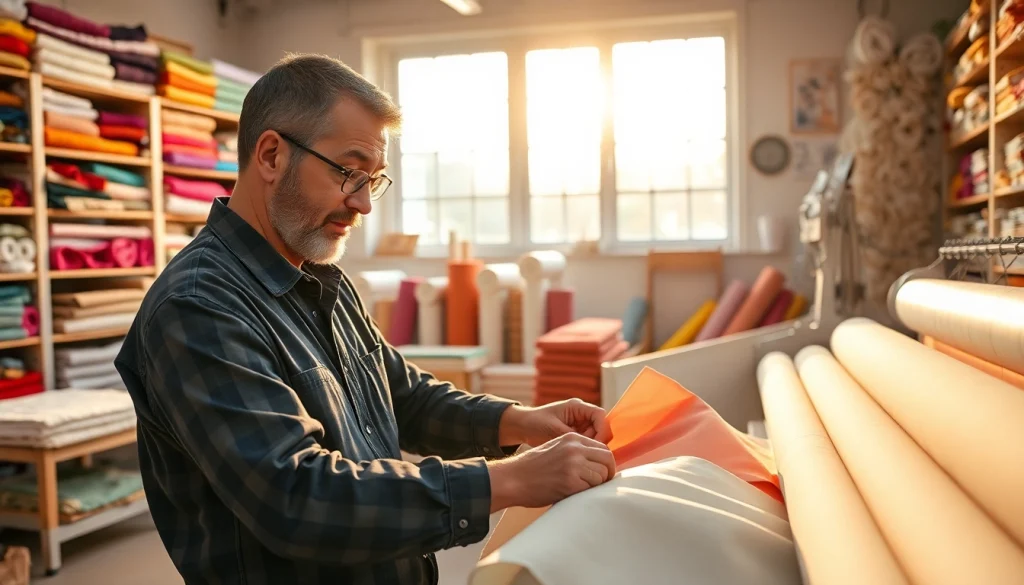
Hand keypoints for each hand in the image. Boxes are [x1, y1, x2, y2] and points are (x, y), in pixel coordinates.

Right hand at [487, 433, 615, 511]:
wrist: (513, 479)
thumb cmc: (532, 468)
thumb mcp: (556, 449)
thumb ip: (576, 452)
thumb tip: (598, 464)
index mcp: (572, 438)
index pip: (603, 448)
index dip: (605, 463)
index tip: (601, 474)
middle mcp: (575, 448)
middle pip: (607, 459)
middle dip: (607, 474)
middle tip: (599, 485)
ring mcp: (573, 463)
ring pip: (602, 475)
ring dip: (596, 485)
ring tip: (580, 489)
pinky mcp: (570, 481)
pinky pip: (591, 488)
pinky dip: (586, 494)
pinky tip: (573, 494)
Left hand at [499, 399, 611, 447]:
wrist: (522, 426)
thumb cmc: (535, 423)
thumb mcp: (553, 429)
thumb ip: (572, 435)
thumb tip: (588, 445)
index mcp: (576, 406)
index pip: (599, 415)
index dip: (602, 429)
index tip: (596, 445)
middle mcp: (580, 414)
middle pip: (601, 426)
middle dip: (596, 441)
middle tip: (587, 454)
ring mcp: (579, 424)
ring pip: (595, 436)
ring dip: (590, 447)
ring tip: (580, 456)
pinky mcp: (575, 434)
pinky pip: (587, 442)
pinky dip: (585, 450)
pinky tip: (578, 458)